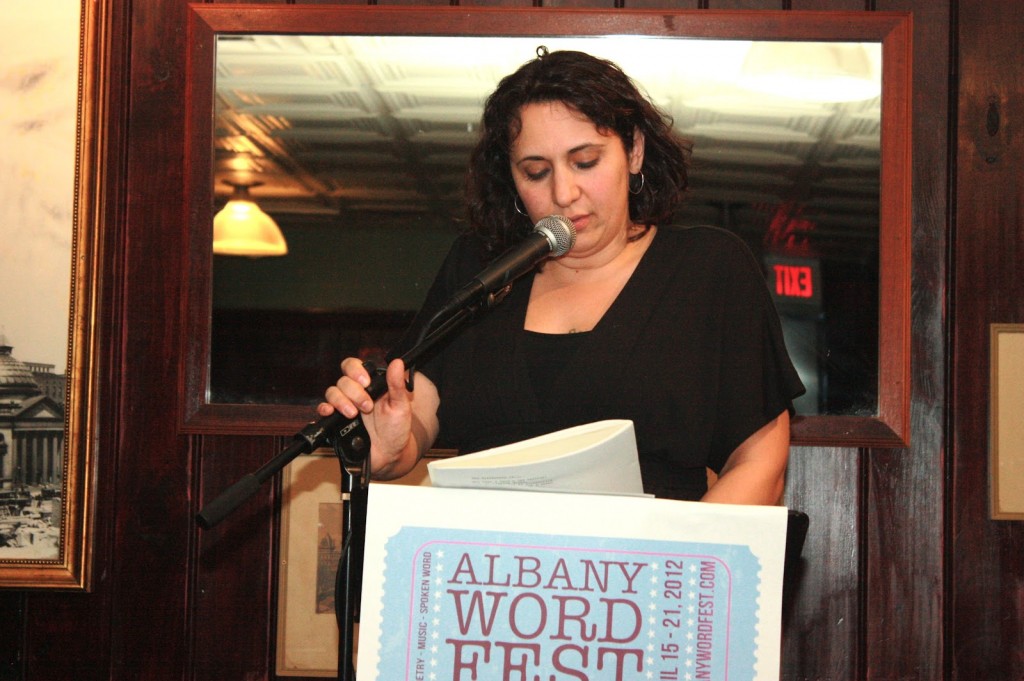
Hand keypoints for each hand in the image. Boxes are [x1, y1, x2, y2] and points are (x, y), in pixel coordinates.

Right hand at [317, 357, 438, 478]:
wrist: (388, 455)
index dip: (356, 370)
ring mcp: (344, 406)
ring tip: (354, 414)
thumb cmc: (396, 429)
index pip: (354, 366)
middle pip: (343, 380)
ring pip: (332, 392)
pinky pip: (323, 410)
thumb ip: (397, 384)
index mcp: (370, 385)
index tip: (366, 382)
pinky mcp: (336, 421)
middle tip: (367, 406)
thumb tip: (398, 362)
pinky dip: (324, 409)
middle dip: (355, 392)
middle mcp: (355, 393)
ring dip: (341, 401)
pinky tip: (331, 412)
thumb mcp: (401, 406)